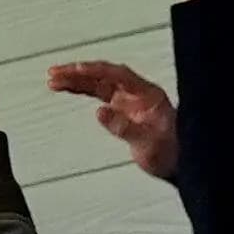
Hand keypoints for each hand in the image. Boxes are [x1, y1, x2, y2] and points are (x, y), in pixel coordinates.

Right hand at [46, 61, 177, 181]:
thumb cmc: (170, 152)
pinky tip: (68, 89)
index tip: (74, 70)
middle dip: (79, 73)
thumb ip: (123, 127)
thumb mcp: (147, 143)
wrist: (179, 163)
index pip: (118, 75)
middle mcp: (137, 94)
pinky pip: (99, 95)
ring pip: (99, 84)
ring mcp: (129, 101)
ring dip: (76, 80)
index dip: (95, 70)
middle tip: (55, 73)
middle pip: (105, 76)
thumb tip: (100, 112)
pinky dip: (83, 91)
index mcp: (147, 95)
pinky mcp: (121, 111)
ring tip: (53, 81)